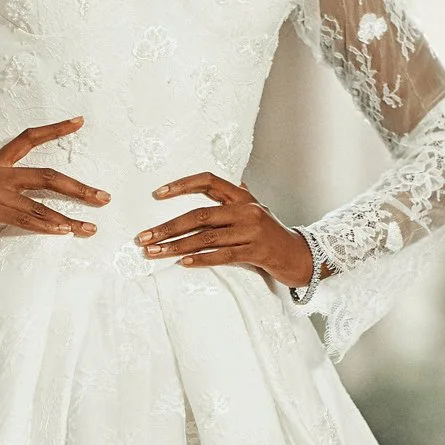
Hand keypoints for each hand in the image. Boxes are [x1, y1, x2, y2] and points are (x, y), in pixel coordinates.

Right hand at [0, 118, 107, 266]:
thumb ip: (7, 192)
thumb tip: (39, 201)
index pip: (27, 138)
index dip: (54, 129)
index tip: (79, 121)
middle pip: (46, 174)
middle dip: (78, 188)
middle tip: (103, 198)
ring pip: (39, 202)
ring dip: (68, 218)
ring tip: (90, 227)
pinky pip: (23, 218)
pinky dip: (45, 226)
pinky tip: (63, 232)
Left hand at [140, 173, 314, 286]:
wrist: (301, 256)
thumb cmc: (271, 234)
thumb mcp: (255, 210)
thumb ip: (233, 198)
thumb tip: (210, 184)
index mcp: (242, 196)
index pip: (208, 181)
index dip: (182, 185)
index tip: (157, 194)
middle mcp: (247, 210)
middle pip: (200, 215)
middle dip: (168, 227)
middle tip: (143, 237)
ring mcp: (252, 231)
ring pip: (206, 238)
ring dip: (176, 247)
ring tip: (154, 253)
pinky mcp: (256, 252)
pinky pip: (222, 256)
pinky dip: (201, 260)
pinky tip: (182, 263)